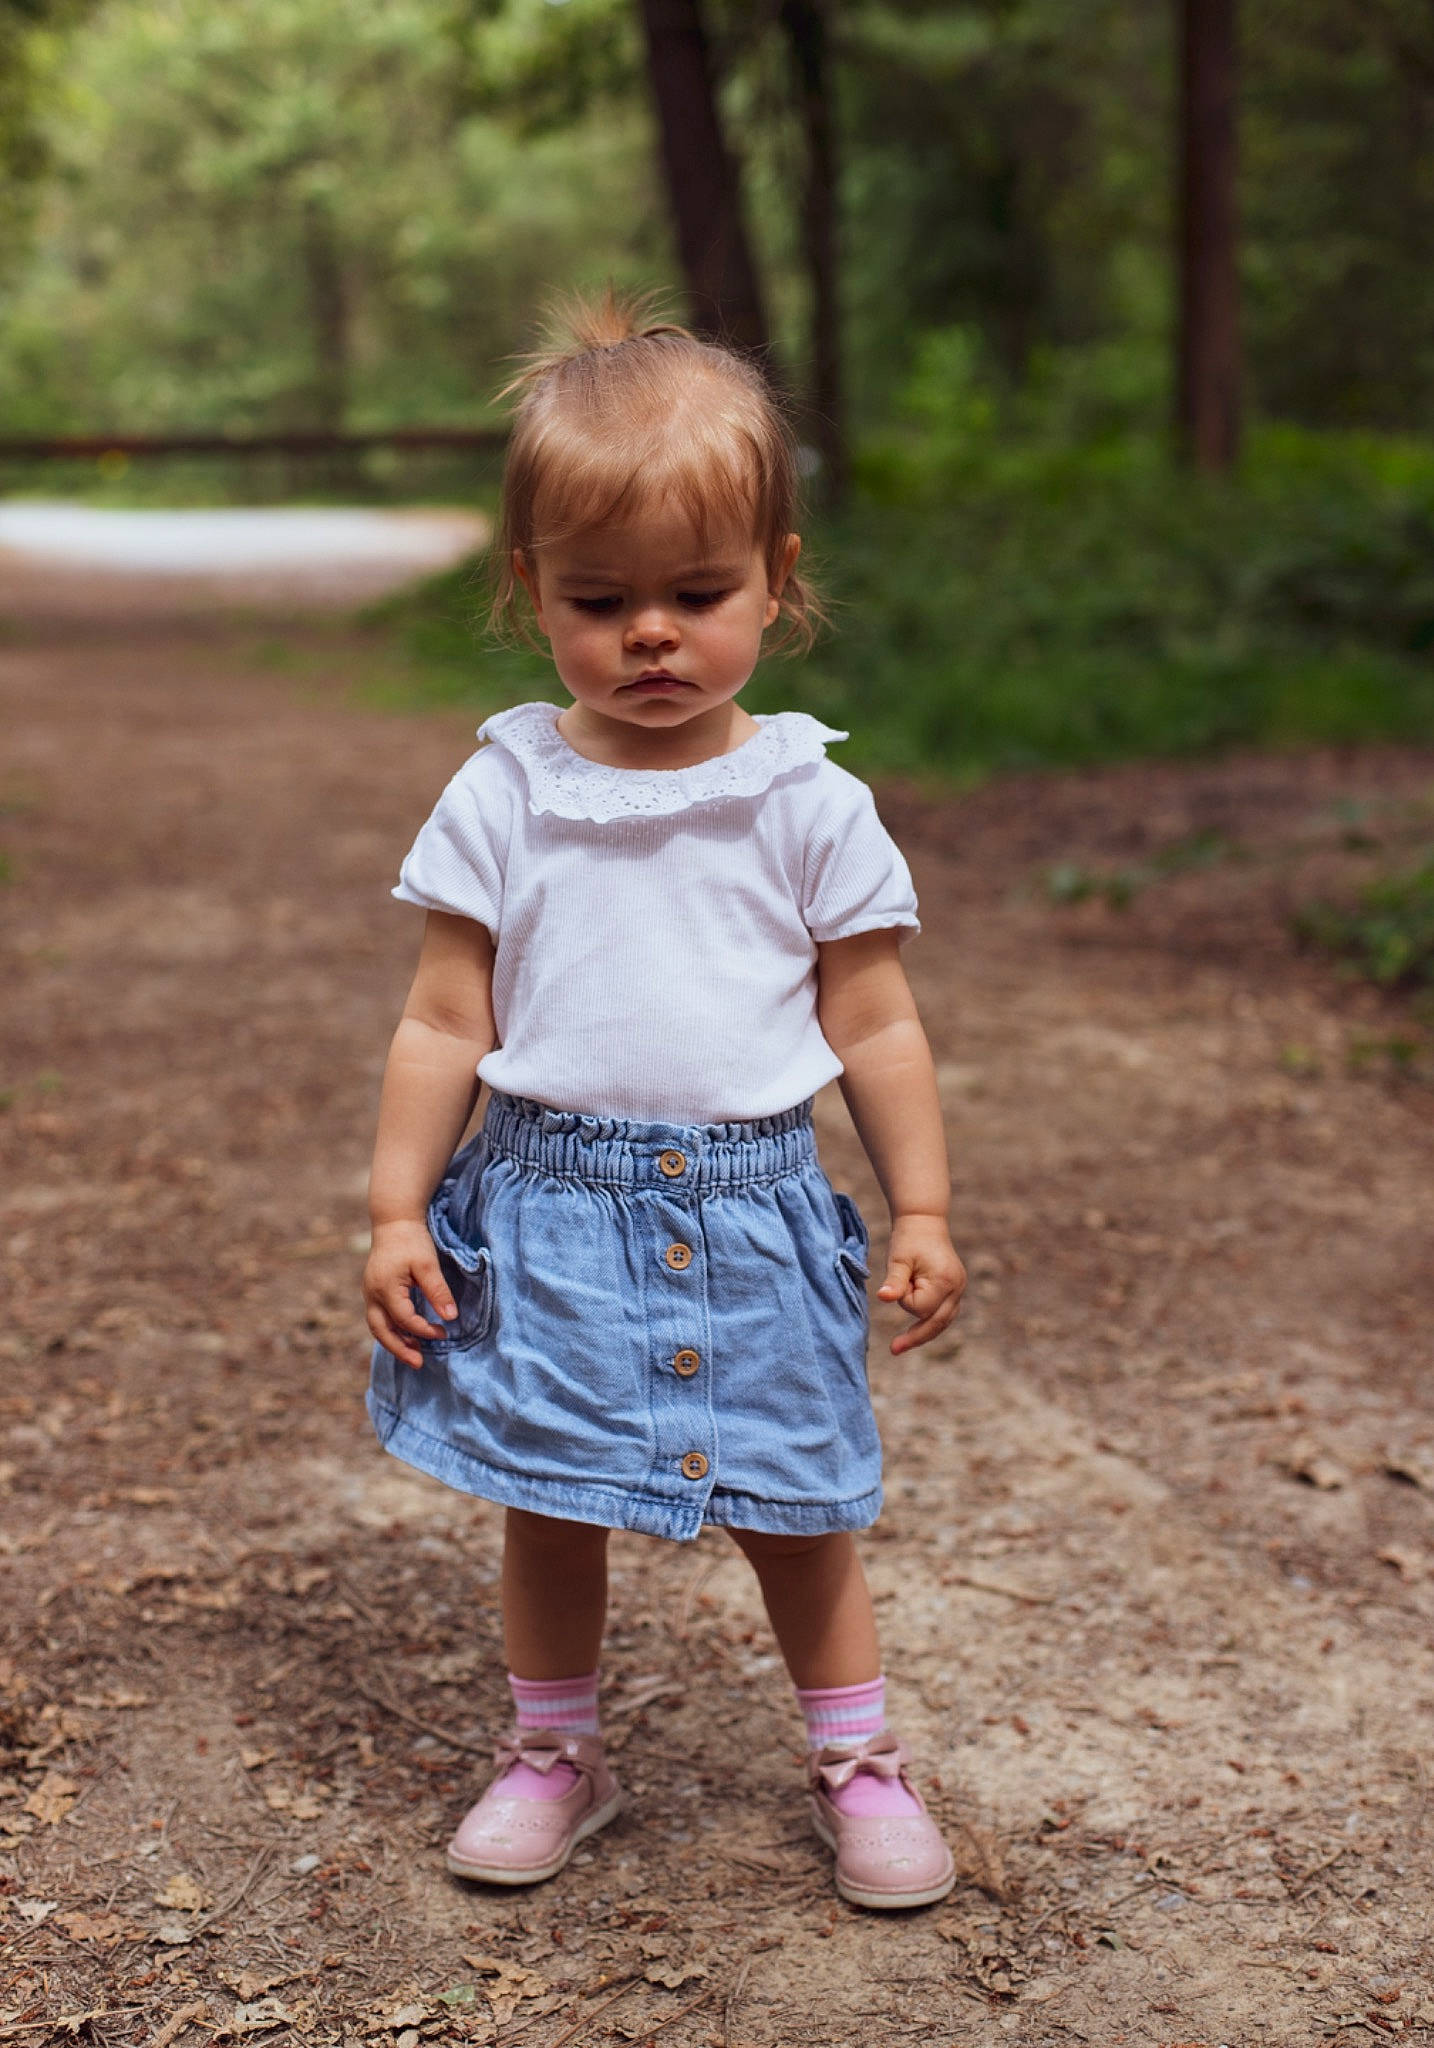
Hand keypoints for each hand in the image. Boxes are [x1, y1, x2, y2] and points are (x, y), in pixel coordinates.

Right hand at [363, 1219, 456, 1368]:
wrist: (393, 1220)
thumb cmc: (412, 1240)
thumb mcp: (428, 1265)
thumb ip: (438, 1292)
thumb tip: (451, 1318)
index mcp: (385, 1289)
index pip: (405, 1320)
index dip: (424, 1330)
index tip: (444, 1333)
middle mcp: (372, 1294)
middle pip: (382, 1331)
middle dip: (400, 1349)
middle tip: (418, 1363)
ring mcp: (370, 1292)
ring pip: (377, 1326)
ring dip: (394, 1341)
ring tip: (414, 1353)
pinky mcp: (374, 1290)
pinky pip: (379, 1316)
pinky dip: (391, 1329)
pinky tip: (406, 1334)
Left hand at [876, 1214, 965, 1354]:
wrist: (924, 1222)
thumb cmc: (908, 1239)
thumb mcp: (898, 1259)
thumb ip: (894, 1281)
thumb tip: (883, 1298)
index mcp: (945, 1281)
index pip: (921, 1309)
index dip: (905, 1300)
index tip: (900, 1282)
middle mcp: (957, 1288)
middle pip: (937, 1323)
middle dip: (915, 1337)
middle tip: (893, 1350)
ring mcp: (959, 1290)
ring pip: (942, 1322)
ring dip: (922, 1331)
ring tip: (900, 1344)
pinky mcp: (955, 1290)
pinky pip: (943, 1314)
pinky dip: (929, 1321)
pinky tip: (916, 1331)